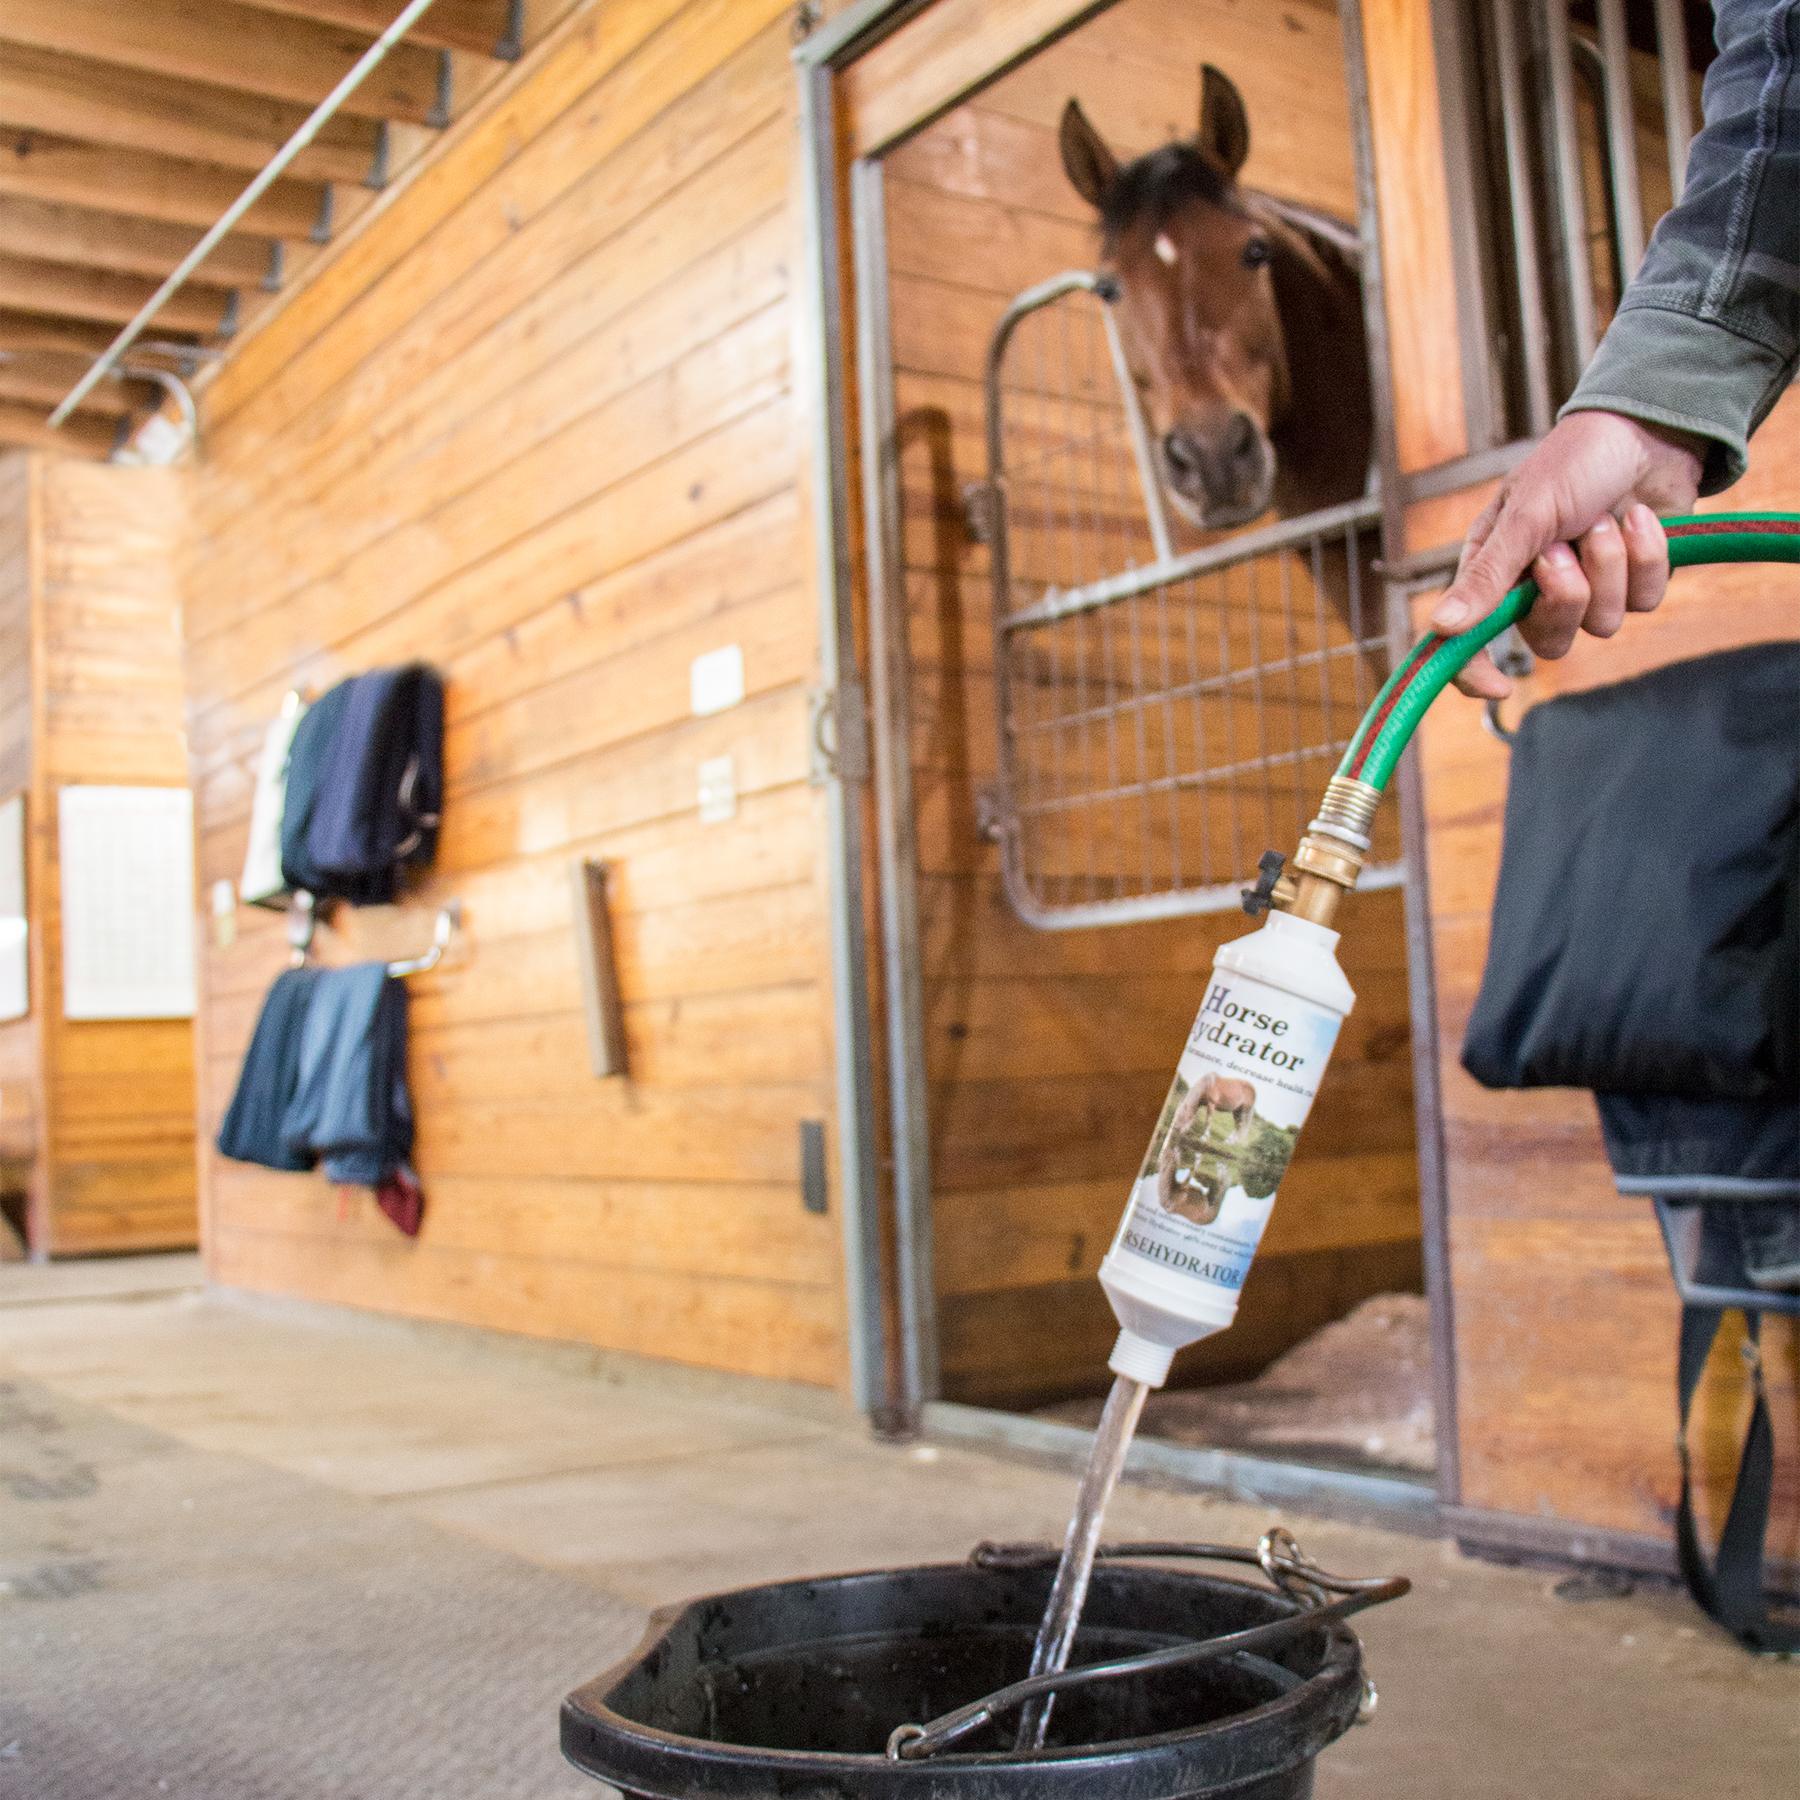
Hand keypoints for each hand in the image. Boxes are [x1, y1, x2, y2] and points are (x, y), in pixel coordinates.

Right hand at [1430, 411, 1704, 696]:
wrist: (1647, 428)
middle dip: (1566, 597)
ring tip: (1608, 518)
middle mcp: (1538, 588)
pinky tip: (1640, 518)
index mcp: (1496, 572)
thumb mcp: (1524, 517)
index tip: (1498, 687)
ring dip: (1609, 567)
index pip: (1472, 641)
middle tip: (1565, 548)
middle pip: (1548, 641)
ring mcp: (1590, 588)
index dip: (1477, 672)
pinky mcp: (1636, 581)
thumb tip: (1440, 629)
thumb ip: (1487, 577)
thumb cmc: (1573, 463)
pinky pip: (1645, 602)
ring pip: (1602, 623)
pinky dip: (1646, 557)